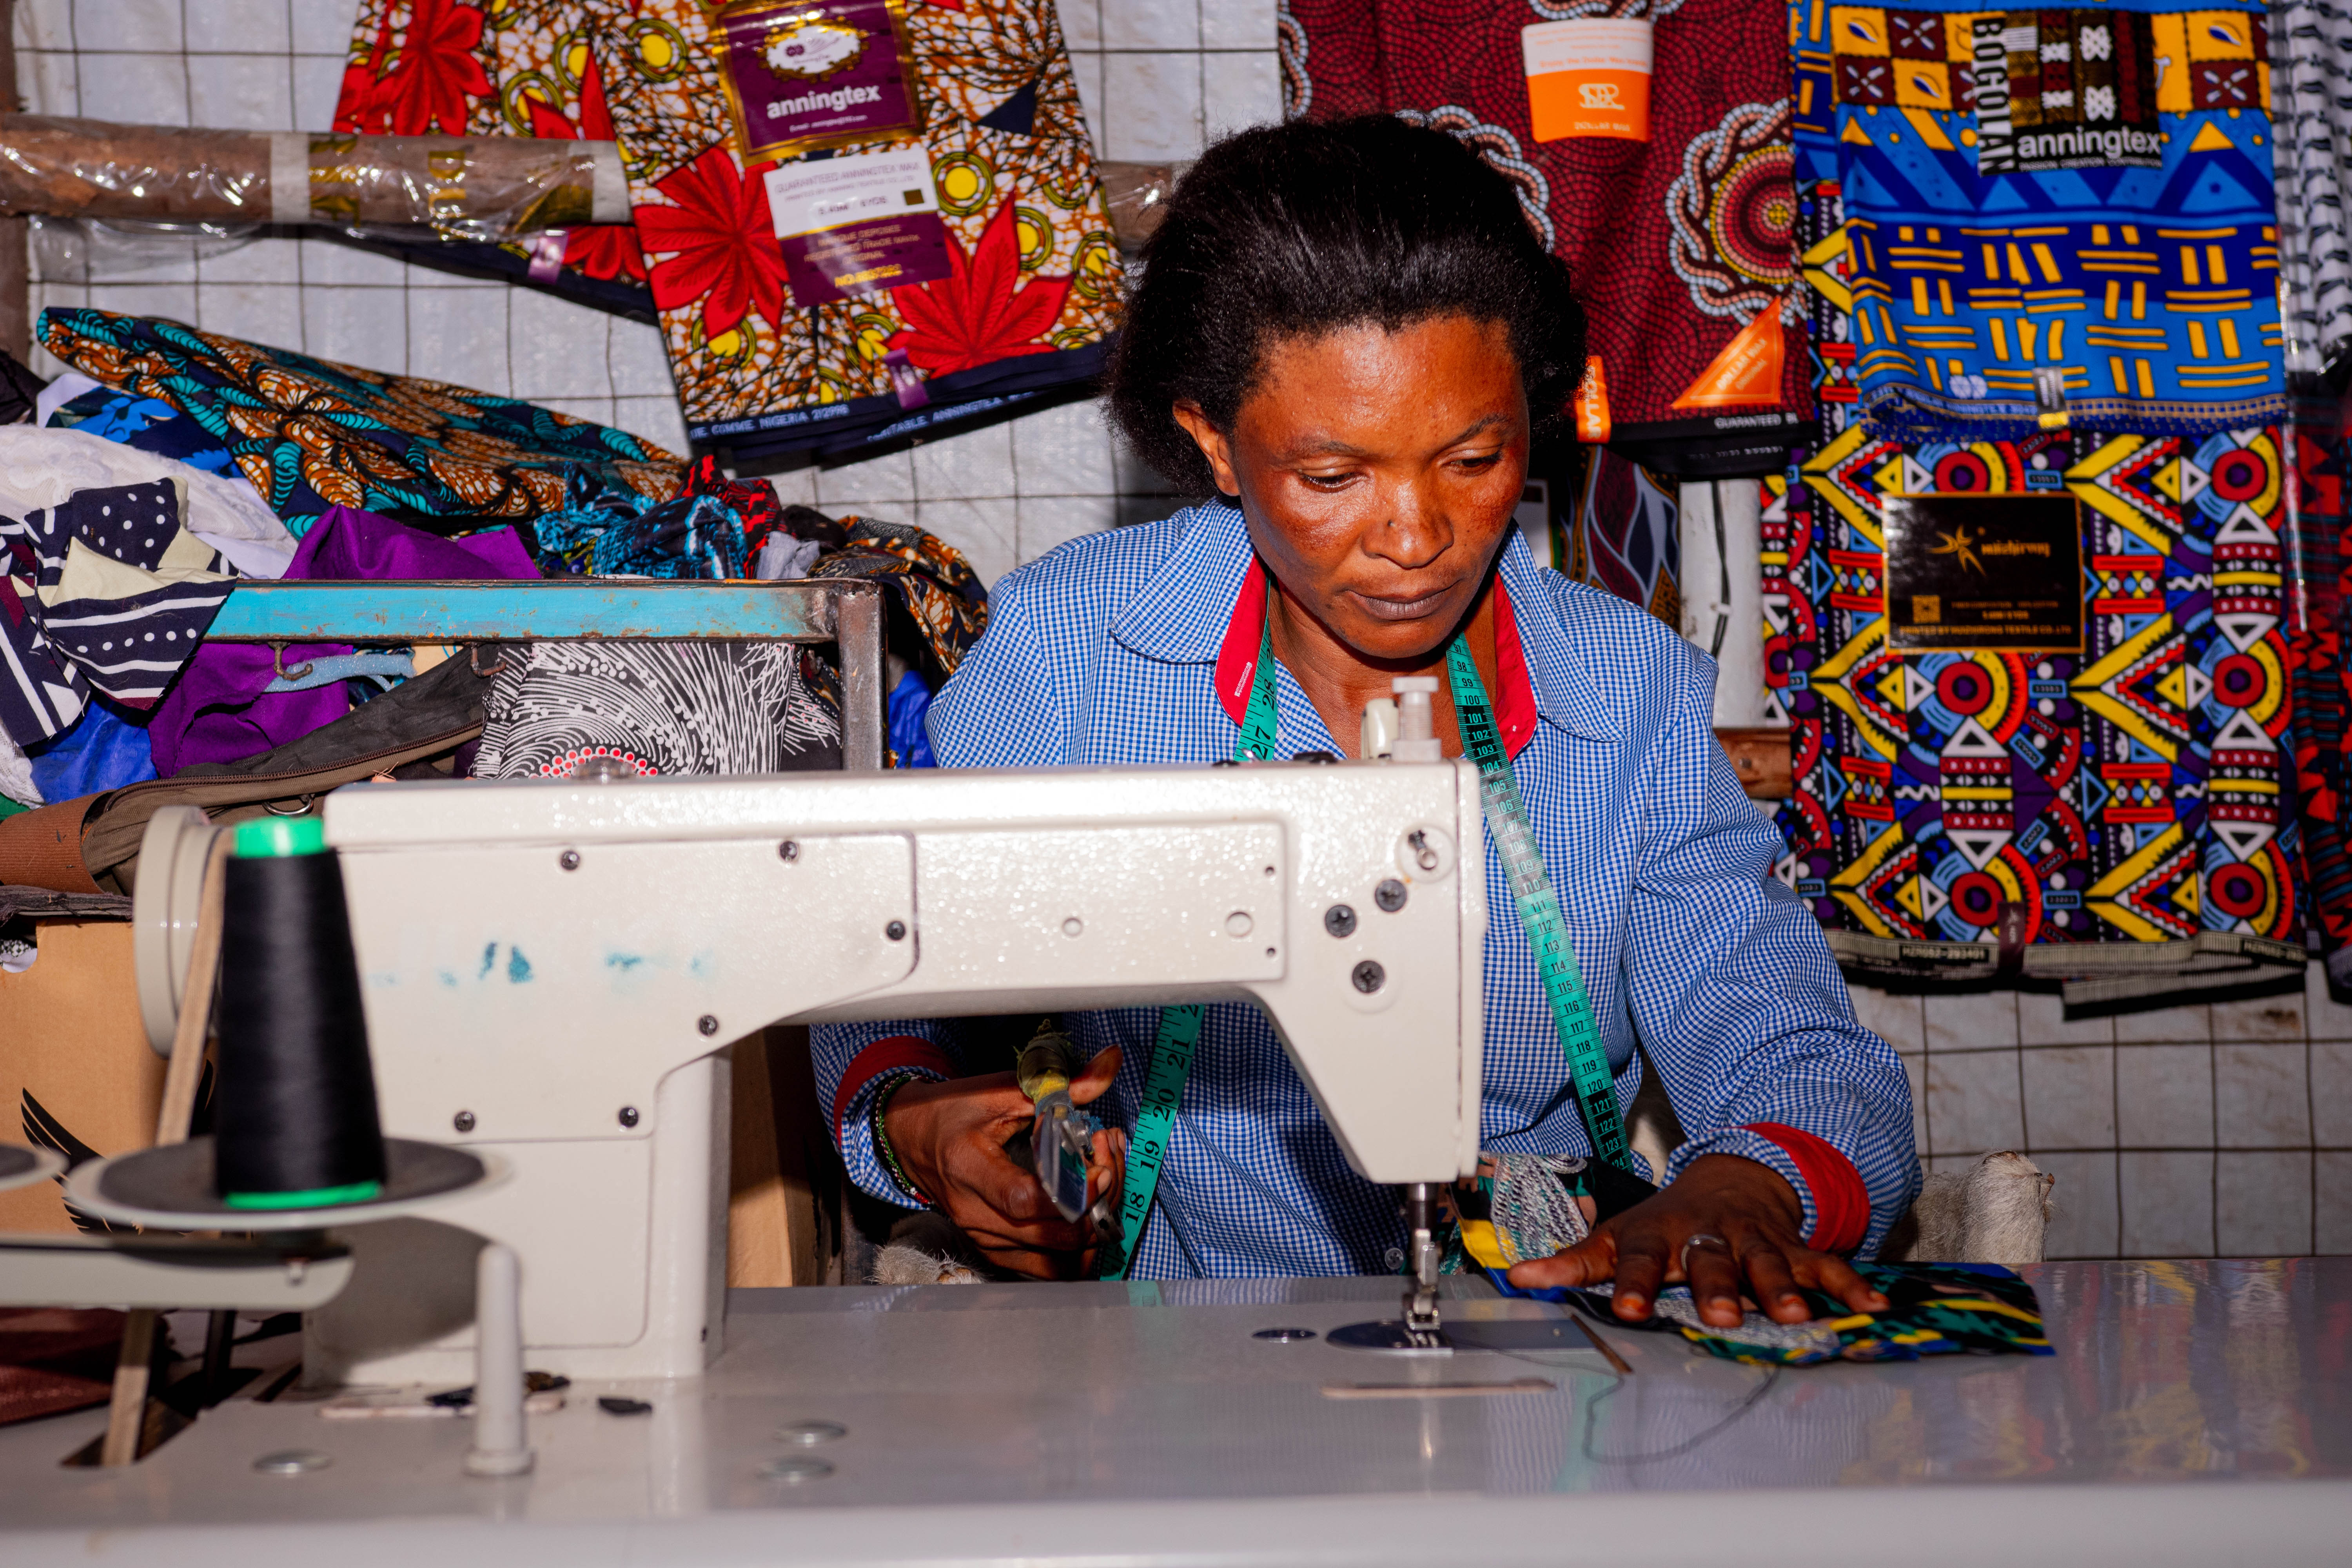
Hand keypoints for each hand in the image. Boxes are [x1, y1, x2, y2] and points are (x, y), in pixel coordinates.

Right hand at [884, 1047, 1123, 1279]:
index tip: (1099, 1168)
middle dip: (1094, 1205)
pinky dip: (1077, 1246)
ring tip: (1101, 1186)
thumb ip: (1061, 1085)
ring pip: (1056, 1260)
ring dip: (1092, 1229)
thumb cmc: (953, 1113)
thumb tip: (1111, 1062)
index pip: (1023, 1200)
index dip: (1070, 1192)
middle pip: (1049, 1237)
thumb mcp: (1001, 1090)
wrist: (911, 1140)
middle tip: (1106, 1165)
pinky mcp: (995, 1251)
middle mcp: (974, 1214)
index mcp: (969, 1169)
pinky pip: (1048, 1267)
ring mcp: (985, 1240)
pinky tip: (1087, 1210)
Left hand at [1503, 1153, 1887, 1327]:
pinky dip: (1849, 1287)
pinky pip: (1824, 1266)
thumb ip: (1574, 1261)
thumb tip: (1518, 1277)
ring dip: (1780, 1288)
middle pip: (1709, 1261)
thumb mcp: (1616, 1235)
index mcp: (1656, 1235)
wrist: (1728, 1179)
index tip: (1628, 1308)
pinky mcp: (1792, 1247)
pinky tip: (1873, 1309)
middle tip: (1720, 1315)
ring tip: (1796, 1316)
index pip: (1638, 1258)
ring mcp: (1753, 1240)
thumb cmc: (1664, 1223)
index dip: (1632, 1282)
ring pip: (1767, 1263)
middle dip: (1715, 1288)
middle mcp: (1705, 1236)